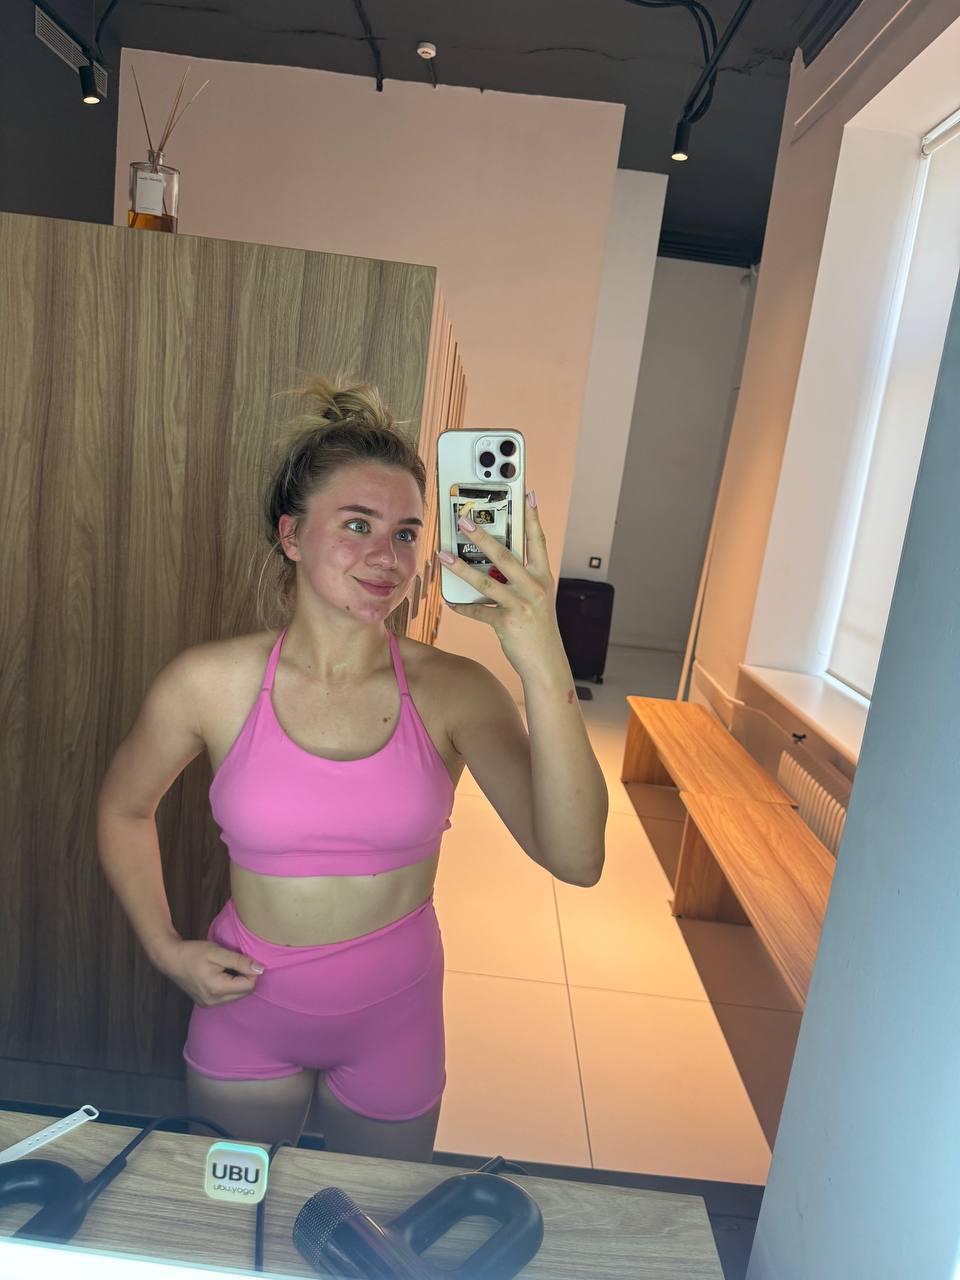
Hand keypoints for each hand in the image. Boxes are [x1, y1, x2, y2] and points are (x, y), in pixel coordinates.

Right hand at [158, 939, 263, 1007]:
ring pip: (236, 996)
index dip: (252, 971)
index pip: (249, 986)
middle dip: (246, 977)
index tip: (244, 959)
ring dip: (238, 982)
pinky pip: (226, 997)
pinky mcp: (206, 1003)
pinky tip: (221, 974)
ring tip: (227, 967)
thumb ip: (240, 961)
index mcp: (217, 989)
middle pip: (244, 993)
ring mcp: (208, 1004)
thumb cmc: (193, 953)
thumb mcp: (218, 952)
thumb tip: (260, 969)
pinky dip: (230, 986)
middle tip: (236, 962)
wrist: (170, 959)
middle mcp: (213, 1002)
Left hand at [438, 491, 564, 677]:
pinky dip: (462, 606)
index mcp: (542, 576)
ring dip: (460, 567)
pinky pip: (478, 610)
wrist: (546, 662)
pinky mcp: (506, 622)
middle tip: (464, 521)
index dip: (532, 517)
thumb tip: (492, 563)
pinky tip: (450, 601)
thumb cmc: (539, 627)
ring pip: (485, 580)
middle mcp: (533, 587)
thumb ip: (520, 578)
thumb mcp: (537, 598)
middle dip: (482, 536)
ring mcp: (520, 604)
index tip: (528, 494)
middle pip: (504, 555)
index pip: (537, 540)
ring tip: (442, 555)